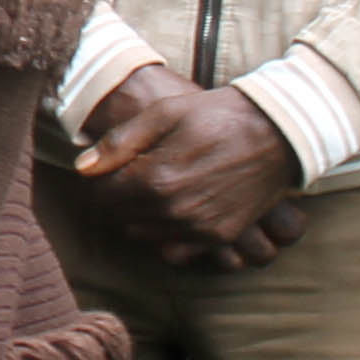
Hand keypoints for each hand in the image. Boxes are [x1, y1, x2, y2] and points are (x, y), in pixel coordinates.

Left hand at [73, 64, 309, 268]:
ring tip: (151, 187)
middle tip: (127, 174)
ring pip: (144, 234)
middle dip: (116, 197)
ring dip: (138, 215)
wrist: (277, 133)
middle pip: (120, 217)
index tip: (107, 166)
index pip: (102, 195)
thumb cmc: (217, 115)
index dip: (98, 180)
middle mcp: (174, 212)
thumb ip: (119, 142)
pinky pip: (176, 246)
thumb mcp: (164, 114)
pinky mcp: (219, 237)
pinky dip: (166, 230)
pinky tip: (174, 204)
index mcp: (155, 180)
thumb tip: (82, 167)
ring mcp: (198, 229)